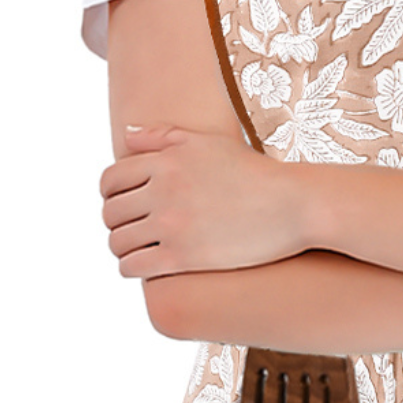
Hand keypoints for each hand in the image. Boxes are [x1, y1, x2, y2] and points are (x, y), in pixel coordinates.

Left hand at [100, 124, 305, 276]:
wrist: (292, 205)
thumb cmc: (251, 173)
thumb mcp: (207, 143)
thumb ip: (162, 136)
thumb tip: (126, 135)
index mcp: (165, 161)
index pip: (110, 180)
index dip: (109, 195)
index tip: (121, 204)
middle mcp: (163, 190)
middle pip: (110, 212)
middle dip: (116, 221)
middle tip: (130, 228)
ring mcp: (171, 224)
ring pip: (118, 241)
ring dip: (122, 247)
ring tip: (136, 249)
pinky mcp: (183, 257)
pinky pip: (133, 266)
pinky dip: (130, 267)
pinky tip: (143, 266)